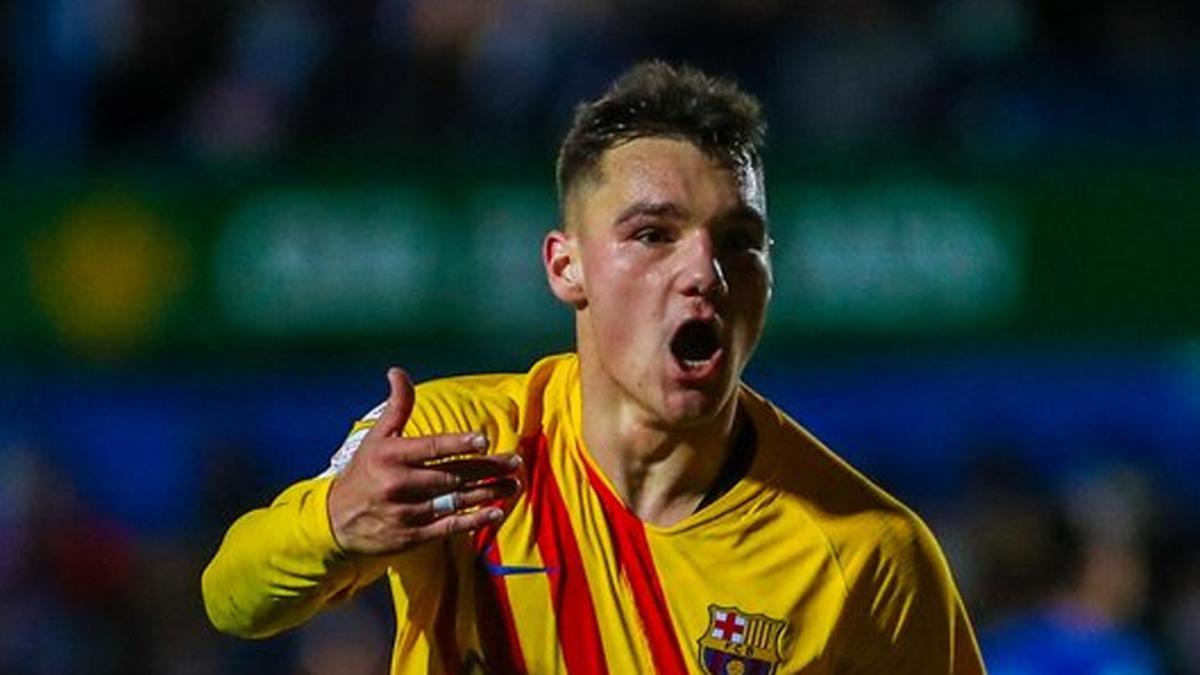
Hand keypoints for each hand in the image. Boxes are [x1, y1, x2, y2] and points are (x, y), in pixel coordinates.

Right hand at [326, 367, 523, 556]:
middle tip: (515, 463)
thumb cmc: (363, 472)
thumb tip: (397, 371)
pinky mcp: (411, 536)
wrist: (335, 522)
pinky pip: (448, 527)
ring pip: (454, 501)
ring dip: (488, 493)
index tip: (483, 441)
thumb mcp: (376, 438)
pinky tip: (495, 513)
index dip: (458, 444)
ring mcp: (406, 512)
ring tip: (513, 485)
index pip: (430, 448)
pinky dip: (473, 520)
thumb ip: (397, 407)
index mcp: (391, 456)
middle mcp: (398, 484)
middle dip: (487, 469)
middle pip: (451, 475)